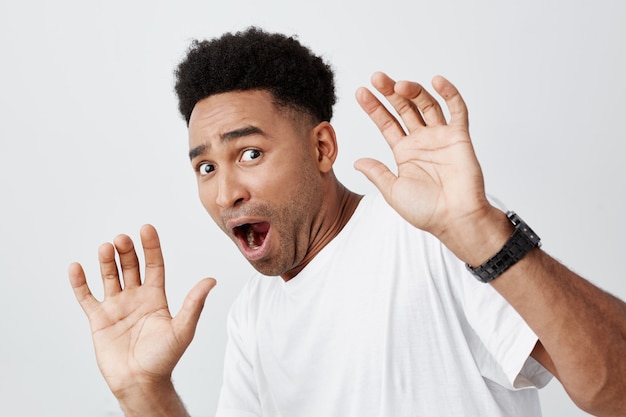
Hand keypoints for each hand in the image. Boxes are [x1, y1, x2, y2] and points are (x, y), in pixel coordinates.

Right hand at [69, 224, 215, 397]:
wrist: (141, 382)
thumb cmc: (164, 358)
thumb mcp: (182, 328)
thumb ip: (194, 303)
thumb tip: (211, 280)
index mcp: (156, 297)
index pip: (154, 265)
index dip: (151, 247)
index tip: (146, 229)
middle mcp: (136, 297)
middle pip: (130, 266)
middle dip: (127, 251)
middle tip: (122, 239)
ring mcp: (117, 307)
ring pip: (110, 276)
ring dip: (107, 261)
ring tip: (106, 247)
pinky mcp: (99, 319)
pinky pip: (86, 297)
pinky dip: (80, 282)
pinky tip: (76, 267)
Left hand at [354, 72, 491, 240]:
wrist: (454, 219)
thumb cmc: (425, 210)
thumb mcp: (393, 191)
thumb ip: (376, 173)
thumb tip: (357, 162)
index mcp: (404, 152)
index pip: (386, 123)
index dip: (374, 107)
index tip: (360, 92)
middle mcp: (422, 141)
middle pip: (404, 109)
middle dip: (390, 93)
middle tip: (377, 77)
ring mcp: (441, 137)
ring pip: (426, 105)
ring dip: (413, 92)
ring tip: (398, 85)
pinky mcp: (460, 137)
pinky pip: (456, 110)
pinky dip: (449, 94)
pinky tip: (436, 81)